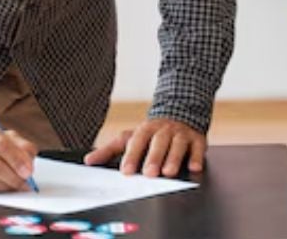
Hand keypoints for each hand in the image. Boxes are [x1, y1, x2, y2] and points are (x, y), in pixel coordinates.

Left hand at [84, 117, 205, 177]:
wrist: (179, 113)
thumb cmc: (151, 133)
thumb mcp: (130, 138)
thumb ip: (109, 150)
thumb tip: (88, 160)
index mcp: (145, 130)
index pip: (137, 142)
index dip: (132, 156)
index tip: (126, 171)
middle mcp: (163, 130)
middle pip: (158, 142)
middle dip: (154, 157)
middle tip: (149, 173)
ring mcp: (181, 134)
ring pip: (177, 144)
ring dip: (173, 158)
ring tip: (169, 172)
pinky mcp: (197, 139)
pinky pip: (198, 147)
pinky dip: (197, 157)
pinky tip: (194, 167)